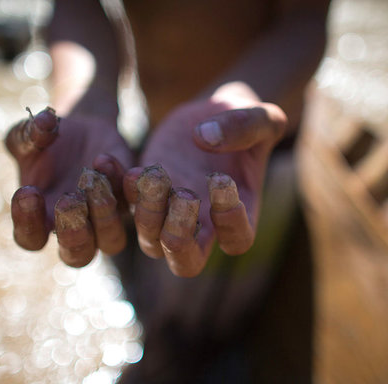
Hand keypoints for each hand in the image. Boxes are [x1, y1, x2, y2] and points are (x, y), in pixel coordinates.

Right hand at [5, 107, 132, 266]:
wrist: (82, 130)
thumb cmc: (46, 142)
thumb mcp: (28, 136)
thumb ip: (27, 134)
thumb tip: (43, 123)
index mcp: (41, 221)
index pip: (31, 239)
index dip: (27, 222)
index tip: (27, 191)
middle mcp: (74, 229)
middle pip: (77, 255)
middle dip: (73, 232)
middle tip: (67, 200)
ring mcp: (106, 219)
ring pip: (111, 240)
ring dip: (103, 214)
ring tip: (91, 179)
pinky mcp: (130, 200)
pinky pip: (131, 202)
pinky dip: (120, 182)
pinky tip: (105, 159)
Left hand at [124, 82, 287, 276]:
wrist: (210, 116)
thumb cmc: (245, 121)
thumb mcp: (262, 116)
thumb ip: (247, 125)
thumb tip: (204, 138)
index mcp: (241, 213)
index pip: (237, 240)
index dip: (230, 221)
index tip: (223, 180)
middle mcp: (203, 224)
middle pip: (186, 263)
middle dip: (180, 239)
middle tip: (186, 197)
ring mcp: (169, 213)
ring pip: (151, 242)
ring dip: (150, 214)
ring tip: (156, 174)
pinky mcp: (145, 194)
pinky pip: (129, 207)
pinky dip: (125, 192)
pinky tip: (129, 168)